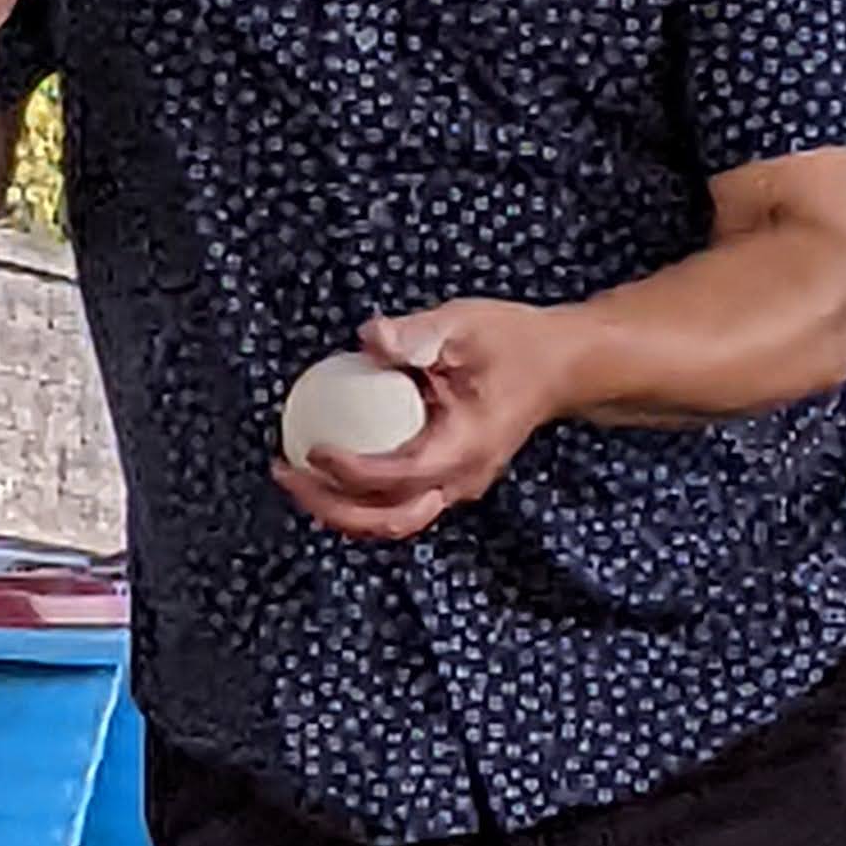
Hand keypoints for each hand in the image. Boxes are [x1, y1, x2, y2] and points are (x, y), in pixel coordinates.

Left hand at [276, 299, 581, 540]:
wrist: (560, 367)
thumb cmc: (515, 343)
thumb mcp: (465, 324)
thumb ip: (417, 333)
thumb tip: (369, 339)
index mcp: (468, 446)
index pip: (401, 474)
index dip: (352, 471)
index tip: (313, 449)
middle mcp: (463, 479)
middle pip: (389, 519)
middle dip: (330, 506)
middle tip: (285, 472)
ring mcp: (456, 486)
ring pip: (390, 521)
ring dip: (339, 509)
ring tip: (294, 478)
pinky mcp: (446, 480)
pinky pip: (396, 505)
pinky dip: (357, 498)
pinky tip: (324, 471)